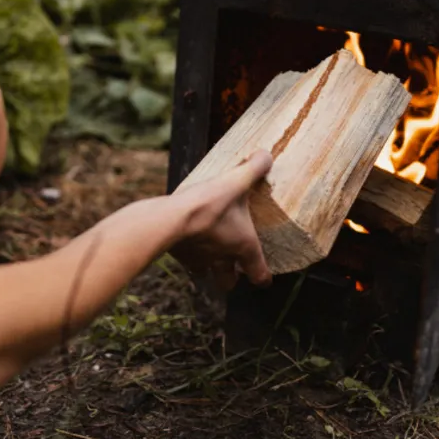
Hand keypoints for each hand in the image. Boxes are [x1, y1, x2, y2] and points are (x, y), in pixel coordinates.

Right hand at [171, 150, 272, 291]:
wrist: (171, 219)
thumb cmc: (209, 205)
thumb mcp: (236, 181)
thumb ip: (254, 168)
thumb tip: (266, 155)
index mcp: (243, 246)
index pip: (258, 274)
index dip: (263, 277)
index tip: (264, 279)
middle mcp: (222, 259)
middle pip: (228, 283)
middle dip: (230, 278)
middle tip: (232, 268)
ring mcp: (198, 260)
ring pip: (203, 273)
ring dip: (206, 267)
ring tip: (205, 252)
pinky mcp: (179, 255)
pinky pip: (184, 259)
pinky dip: (186, 253)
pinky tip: (184, 239)